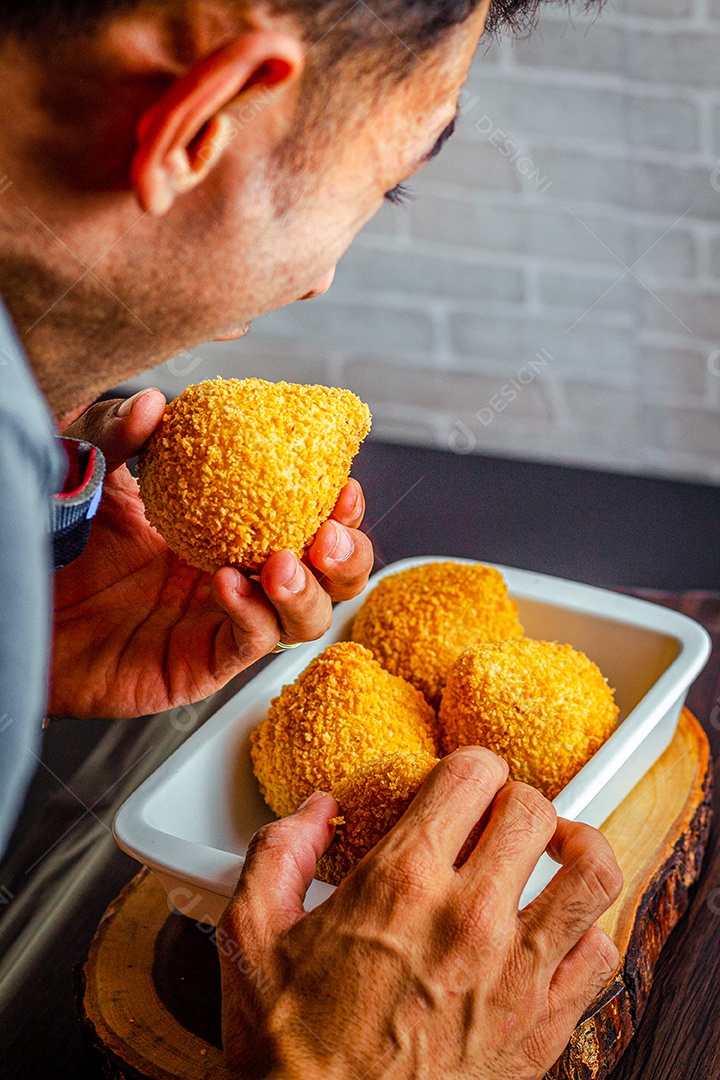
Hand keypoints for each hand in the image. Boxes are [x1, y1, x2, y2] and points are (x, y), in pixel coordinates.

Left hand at [51, 389, 372, 718]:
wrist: (16, 600)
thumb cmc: (55, 539)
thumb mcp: (90, 468)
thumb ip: (121, 433)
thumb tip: (157, 404)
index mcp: (230, 529)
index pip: (309, 521)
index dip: (340, 508)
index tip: (343, 483)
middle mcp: (238, 577)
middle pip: (330, 578)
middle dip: (347, 556)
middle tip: (329, 531)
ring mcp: (222, 623)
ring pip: (305, 621)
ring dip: (310, 592)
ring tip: (285, 562)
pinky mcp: (199, 664)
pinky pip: (249, 645)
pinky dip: (251, 616)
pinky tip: (228, 585)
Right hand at [219, 747, 621, 1079]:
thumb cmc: (291, 1048)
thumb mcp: (253, 933)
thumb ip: (280, 850)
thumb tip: (317, 810)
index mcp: (400, 881)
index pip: (474, 775)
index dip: (470, 766)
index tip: (463, 783)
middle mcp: (469, 918)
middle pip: (535, 809)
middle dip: (514, 801)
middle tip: (496, 819)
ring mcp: (515, 973)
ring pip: (591, 871)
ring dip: (575, 848)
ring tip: (552, 852)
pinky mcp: (543, 1026)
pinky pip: (601, 953)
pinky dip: (588, 928)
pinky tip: (556, 927)